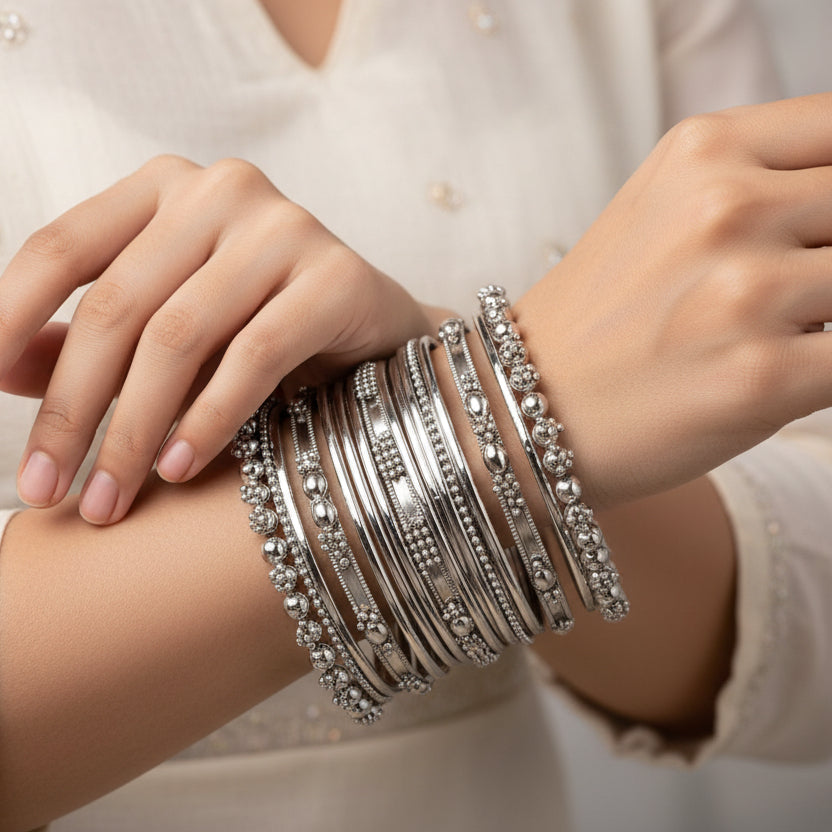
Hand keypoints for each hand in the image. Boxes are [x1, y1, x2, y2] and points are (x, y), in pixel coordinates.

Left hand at [0, 155, 434, 523]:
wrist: (375, 327)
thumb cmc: (263, 324)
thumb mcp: (172, 326)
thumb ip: (91, 340)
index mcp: (164, 189)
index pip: (61, 248)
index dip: (4, 319)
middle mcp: (220, 192)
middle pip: (118, 306)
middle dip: (72, 410)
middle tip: (46, 490)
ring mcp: (283, 227)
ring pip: (180, 335)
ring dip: (133, 430)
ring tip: (110, 500)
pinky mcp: (336, 275)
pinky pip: (255, 354)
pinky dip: (209, 418)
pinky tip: (179, 468)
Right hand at [514, 93, 831, 510]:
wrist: (523, 406)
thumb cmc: (600, 317)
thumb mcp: (663, 209)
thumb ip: (764, 182)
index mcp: (703, 151)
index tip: (812, 231)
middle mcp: (725, 208)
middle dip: (828, 257)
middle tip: (781, 294)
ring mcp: (744, 293)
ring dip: (825, 315)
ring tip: (767, 338)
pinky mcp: (761, 378)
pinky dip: (824, 370)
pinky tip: (775, 375)